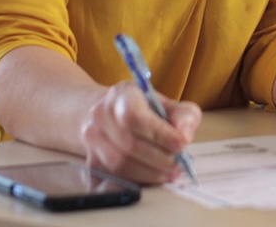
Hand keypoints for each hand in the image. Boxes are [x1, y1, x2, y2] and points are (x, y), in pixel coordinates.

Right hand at [78, 81, 201, 184]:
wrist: (117, 117)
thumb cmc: (149, 112)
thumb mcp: (172, 106)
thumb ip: (184, 117)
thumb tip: (184, 136)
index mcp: (122, 94)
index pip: (134, 116)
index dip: (159, 134)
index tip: (181, 145)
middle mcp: (100, 114)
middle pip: (128, 144)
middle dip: (159, 158)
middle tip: (179, 165)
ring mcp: (92, 138)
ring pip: (118, 164)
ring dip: (148, 173)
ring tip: (169, 173)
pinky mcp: (91, 160)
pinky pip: (111, 178)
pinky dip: (135, 182)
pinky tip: (153, 180)